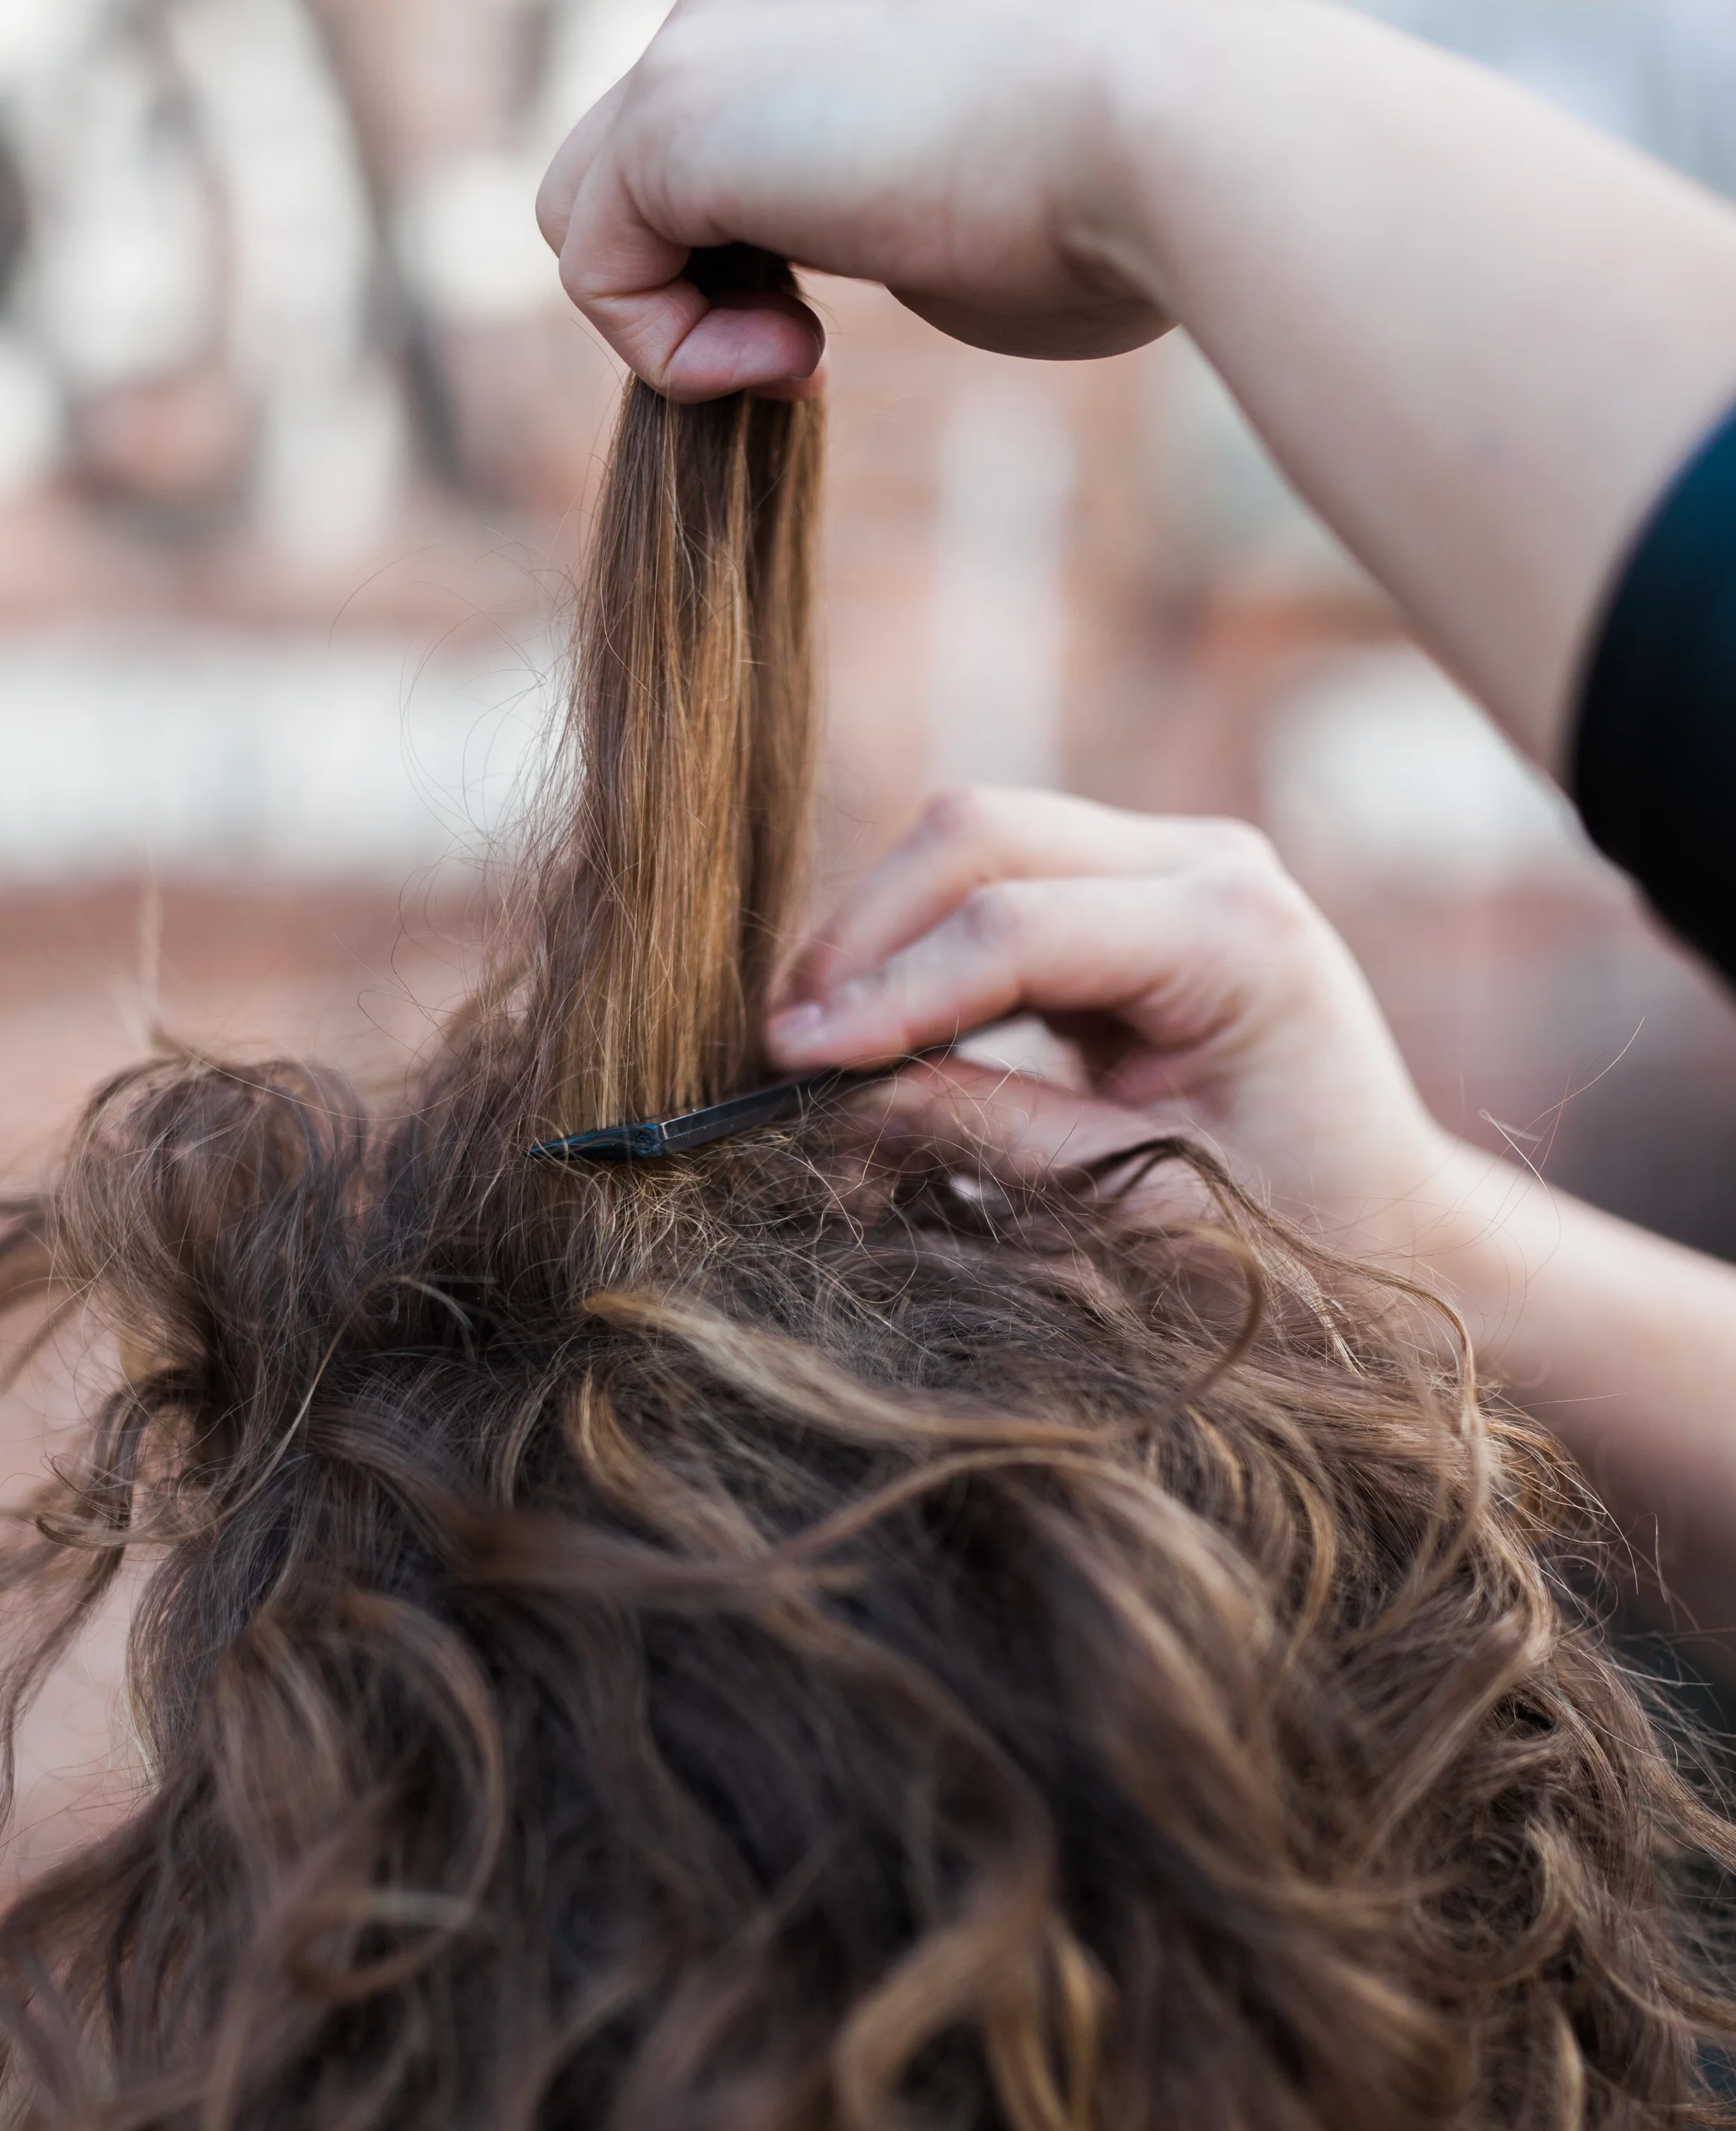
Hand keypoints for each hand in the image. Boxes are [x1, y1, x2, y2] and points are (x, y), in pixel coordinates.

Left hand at [535, 0, 1173, 398]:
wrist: (1161, 127)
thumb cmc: (1119, 192)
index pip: (721, 137)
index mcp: (821, 14)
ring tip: (800, 352)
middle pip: (634, 164)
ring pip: (589, 205)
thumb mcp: (976, 208)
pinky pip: (590, 264)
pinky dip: (668, 350)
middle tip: (812, 343)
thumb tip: (839, 269)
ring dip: (676, 317)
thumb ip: (881, 213)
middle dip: (697, 281)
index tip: (844, 319)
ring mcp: (704, 37)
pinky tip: (795, 357)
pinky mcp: (672, 110)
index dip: (753, 253)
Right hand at [766, 788, 1460, 1254]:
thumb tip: (843, 1101)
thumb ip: (995, 1133)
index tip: (793, 1062)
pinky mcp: (1136, 896)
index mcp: (1236, 932)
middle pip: (980, 834)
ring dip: (883, 939)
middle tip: (785, 1050)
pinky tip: (878, 1037)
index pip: (1013, 925)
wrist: (1397, 1238)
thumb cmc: (1302, 1244)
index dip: (888, 992)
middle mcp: (1209, 862)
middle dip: (865, 936)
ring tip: (817, 1053)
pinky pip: (998, 887)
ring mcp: (1175, 863)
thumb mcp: (1141, 1201)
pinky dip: (926, 954)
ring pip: (975, 843)